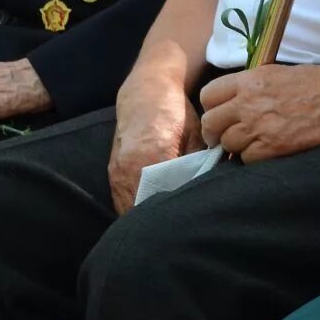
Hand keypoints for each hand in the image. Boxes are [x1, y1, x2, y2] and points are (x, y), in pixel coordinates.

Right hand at [108, 77, 202, 214]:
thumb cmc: (175, 114)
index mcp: (153, 157)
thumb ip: (199, 166)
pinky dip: (134, 208)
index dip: (177, 212)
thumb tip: (207, 192)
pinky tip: (150, 211)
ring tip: (165, 224)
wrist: (146, 93)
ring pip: (130, 209)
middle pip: (144, 209)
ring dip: (145, 217)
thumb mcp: (195, 137)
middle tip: (178, 226)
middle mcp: (130, 168)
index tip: (190, 218)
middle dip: (161, 220)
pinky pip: (122, 201)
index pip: (166, 198)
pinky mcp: (112, 173)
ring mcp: (117, 172)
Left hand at [198, 64, 319, 162]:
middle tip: (225, 135)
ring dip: (237, 145)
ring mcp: (258, 127)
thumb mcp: (277, 74)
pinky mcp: (271, 148)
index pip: (208, 95)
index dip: (211, 107)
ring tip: (253, 141)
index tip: (218, 114)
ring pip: (227, 143)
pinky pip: (246, 159)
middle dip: (216, 131)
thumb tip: (231, 103)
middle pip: (211, 123)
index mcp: (250, 81)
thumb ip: (250, 87)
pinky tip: (267, 148)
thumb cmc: (317, 82)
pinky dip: (253, 157)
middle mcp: (248, 103)